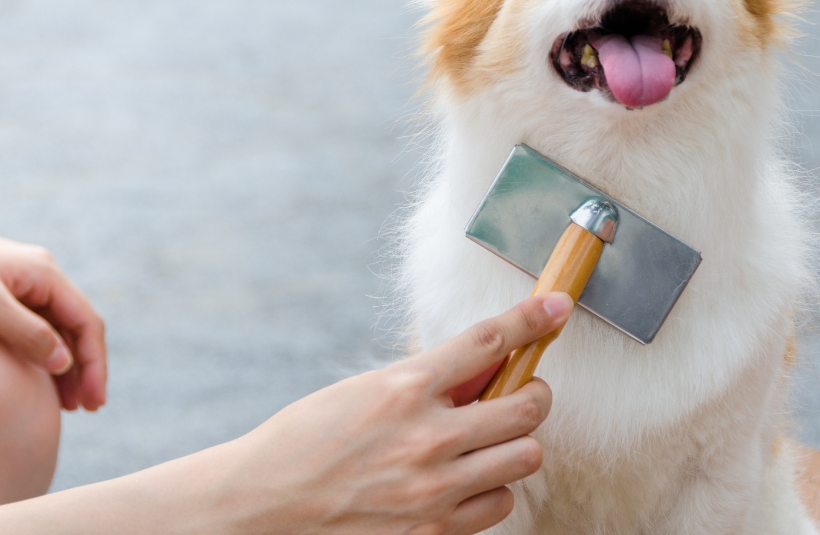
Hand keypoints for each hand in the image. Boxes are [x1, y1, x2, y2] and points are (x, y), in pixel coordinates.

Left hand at [0, 220, 105, 410]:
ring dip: (67, 366)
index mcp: (44, 273)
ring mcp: (20, 287)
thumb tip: (65, 362)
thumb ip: (25, 331)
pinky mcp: (0, 298)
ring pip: (56, 331)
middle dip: (86, 368)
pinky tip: (40, 380)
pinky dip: (43, 357)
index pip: (86, 321)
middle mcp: (39, 278)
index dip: (95, 362)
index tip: (94, 400)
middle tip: (86, 408)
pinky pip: (34, 330)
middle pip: (76, 328)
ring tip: (68, 403)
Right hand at [205, 292, 573, 534]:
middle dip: (533, 394)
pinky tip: (466, 481)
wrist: (263, 505)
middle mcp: (427, 436)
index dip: (531, 319)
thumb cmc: (307, 440)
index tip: (556, 306)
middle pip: (528, 406)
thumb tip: (485, 365)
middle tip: (521, 393)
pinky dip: (491, 489)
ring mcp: (434, 489)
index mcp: (403, 387)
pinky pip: (500, 504)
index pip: (488, 341)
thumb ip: (426, 380)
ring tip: (489, 441)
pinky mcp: (435, 531)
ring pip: (526, 456)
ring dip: (515, 444)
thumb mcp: (364, 390)